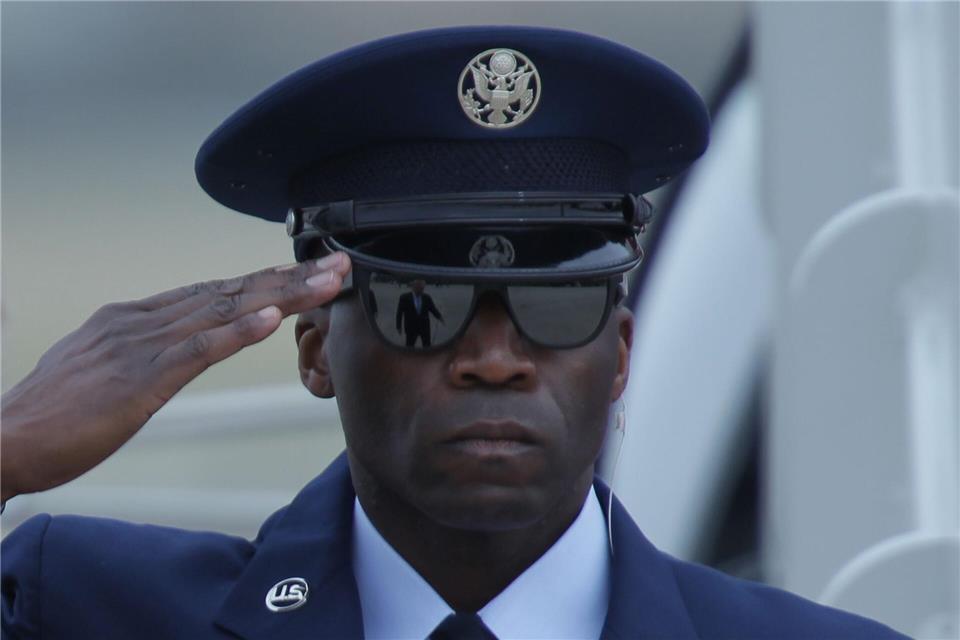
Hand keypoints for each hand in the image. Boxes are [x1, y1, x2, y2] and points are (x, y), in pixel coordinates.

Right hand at [0, 253, 350, 501]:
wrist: (1, 441)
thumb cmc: (50, 415)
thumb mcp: (101, 369)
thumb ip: (141, 351)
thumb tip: (177, 345)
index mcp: (132, 317)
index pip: (212, 291)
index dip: (262, 280)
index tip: (304, 271)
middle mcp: (140, 321)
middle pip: (229, 291)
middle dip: (288, 277)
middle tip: (337, 264)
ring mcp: (140, 346)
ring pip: (224, 311)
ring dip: (281, 294)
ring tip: (325, 281)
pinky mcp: (139, 379)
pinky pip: (196, 350)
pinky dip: (236, 333)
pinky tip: (270, 319)